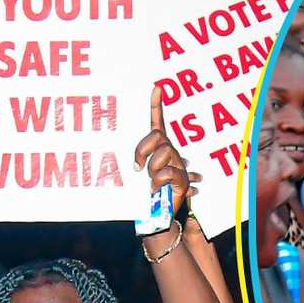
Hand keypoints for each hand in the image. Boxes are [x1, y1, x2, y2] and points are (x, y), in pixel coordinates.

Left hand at [133, 87, 198, 217]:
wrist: (158, 214)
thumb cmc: (144, 192)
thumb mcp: (136, 173)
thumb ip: (133, 161)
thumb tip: (121, 157)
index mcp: (158, 147)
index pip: (157, 121)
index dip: (156, 105)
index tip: (156, 87)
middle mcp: (170, 152)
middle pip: (157, 135)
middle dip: (143, 149)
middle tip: (137, 167)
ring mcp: (178, 164)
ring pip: (163, 152)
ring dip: (151, 169)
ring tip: (150, 182)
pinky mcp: (182, 179)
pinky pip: (167, 172)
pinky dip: (157, 182)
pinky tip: (156, 190)